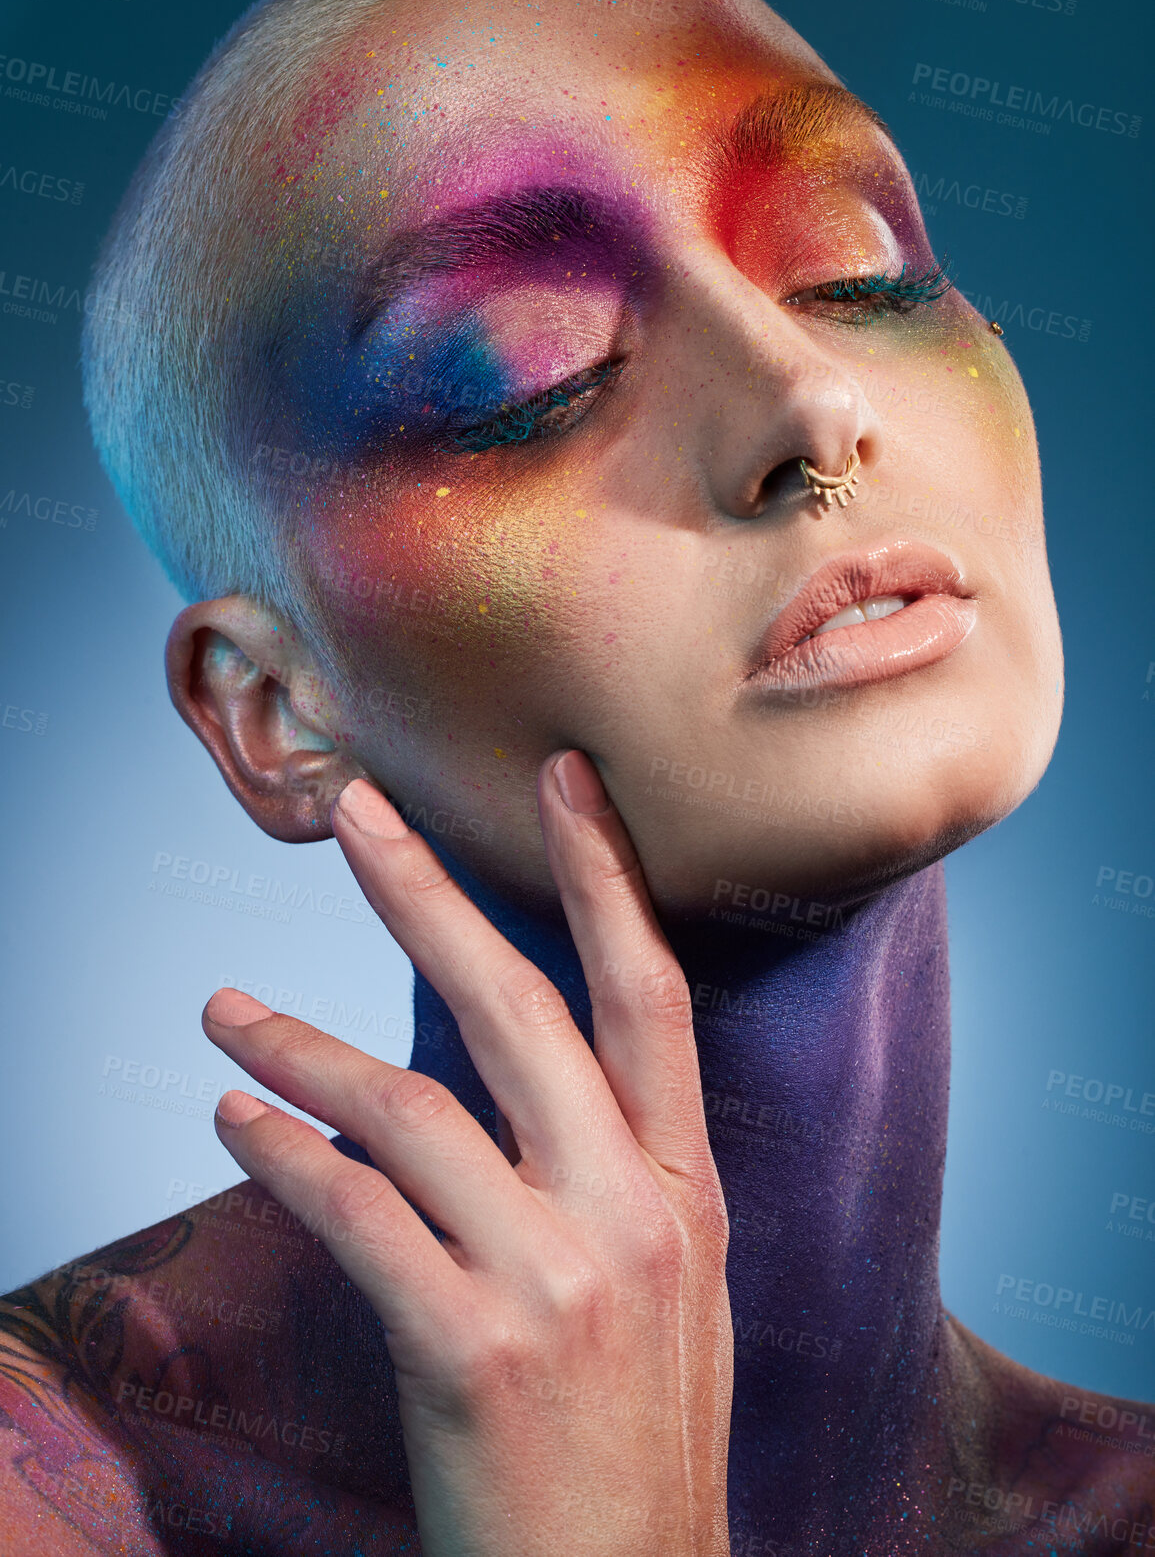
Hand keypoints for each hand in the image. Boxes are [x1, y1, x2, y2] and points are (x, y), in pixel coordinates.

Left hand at [202, 751, 731, 1556]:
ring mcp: (557, 1280)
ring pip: (407, 1107)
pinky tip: (236, 1126)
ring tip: (224, 1013)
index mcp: (684, 1190)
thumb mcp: (667, 1290)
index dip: (607, 876)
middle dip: (426, 894)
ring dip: (299, 1049)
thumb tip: (511, 1082)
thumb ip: (611, 1177)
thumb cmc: (634, 1444)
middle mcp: (630, 1213)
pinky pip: (353, 1214)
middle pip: (517, 1006)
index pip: (650, 994)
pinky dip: (282, 1158)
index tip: (561, 778)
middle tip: (352, 816)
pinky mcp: (472, 1349)